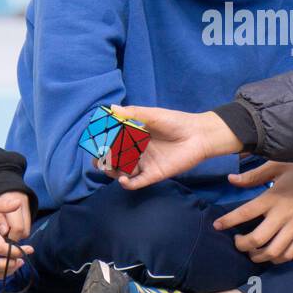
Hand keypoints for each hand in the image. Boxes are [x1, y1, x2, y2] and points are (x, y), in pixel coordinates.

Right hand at [111, 106, 241, 190]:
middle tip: (98, 159)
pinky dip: (128, 184)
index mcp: (135, 136)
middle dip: (104, 160)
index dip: (103, 144)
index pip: (113, 142)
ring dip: (113, 172)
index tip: (95, 143)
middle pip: (115, 159)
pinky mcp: (154, 174)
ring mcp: (145, 164)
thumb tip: (112, 108)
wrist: (198, 135)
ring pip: (123, 172)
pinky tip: (123, 179)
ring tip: (109, 168)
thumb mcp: (153, 115)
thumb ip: (133, 113)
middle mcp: (138, 151)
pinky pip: (138, 182)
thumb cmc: (176, 122)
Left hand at [213, 156, 292, 264]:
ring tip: (250, 250)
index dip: (228, 222)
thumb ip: (254, 175)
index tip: (217, 226)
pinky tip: (269, 253)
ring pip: (272, 252)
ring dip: (257, 256)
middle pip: (256, 240)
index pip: (245, 213)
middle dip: (241, 245)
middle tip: (236, 241)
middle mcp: (284, 215)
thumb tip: (231, 180)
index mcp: (274, 197)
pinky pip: (289, 254)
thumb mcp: (279, 165)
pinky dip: (275, 259)